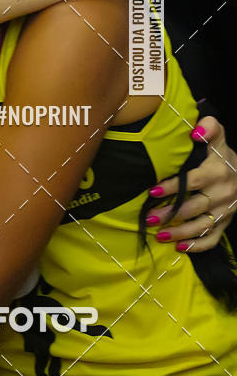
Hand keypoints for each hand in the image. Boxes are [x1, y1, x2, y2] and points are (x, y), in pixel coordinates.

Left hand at [148, 117, 236, 250]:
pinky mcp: (226, 222)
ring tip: (159, 235)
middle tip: (149, 218)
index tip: (153, 190)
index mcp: (218, 171)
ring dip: (180, 233)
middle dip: (171, 214)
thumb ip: (209, 127)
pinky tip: (180, 247)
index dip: (173, 187)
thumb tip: (195, 130)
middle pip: (195, 207)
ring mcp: (225, 210)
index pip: (192, 181)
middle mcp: (223, 193)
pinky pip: (213, 238)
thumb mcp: (217, 137)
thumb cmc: (221, 154)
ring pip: (202, 226)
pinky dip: (197, 245)